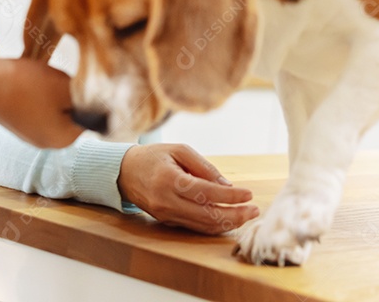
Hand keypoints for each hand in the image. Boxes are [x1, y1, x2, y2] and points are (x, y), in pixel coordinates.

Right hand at [0, 58, 82, 148]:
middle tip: (57, 79)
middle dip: (70, 94)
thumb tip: (101, 101)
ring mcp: (32, 134)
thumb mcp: (65, 87)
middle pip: (73, 112)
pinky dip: (39, 94)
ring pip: (57, 107)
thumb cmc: (28, 84)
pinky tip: (30, 83)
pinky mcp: (20, 123)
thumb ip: (87, 97)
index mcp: (64, 139)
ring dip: (55, 92)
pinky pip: (39, 106)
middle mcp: (49, 143)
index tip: (75, 82)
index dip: (88, 96)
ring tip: (41, 80)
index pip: (91, 116)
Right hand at [118, 143, 259, 234]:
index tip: (249, 194)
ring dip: (227, 223)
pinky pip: (194, 227)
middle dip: (234, 215)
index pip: (205, 192)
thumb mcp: (180, 150)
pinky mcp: (166, 221)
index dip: (230, 196)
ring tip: (247, 216)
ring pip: (202, 225)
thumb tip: (227, 186)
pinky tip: (229, 220)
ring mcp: (166, 215)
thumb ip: (204, 168)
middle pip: (206, 214)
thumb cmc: (155, 156)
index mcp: (169, 180)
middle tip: (254, 210)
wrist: (124, 172)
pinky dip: (214, 225)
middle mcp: (167, 201)